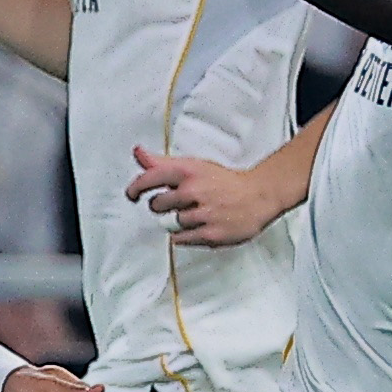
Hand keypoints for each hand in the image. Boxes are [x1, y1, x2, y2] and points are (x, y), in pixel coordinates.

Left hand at [126, 143, 288, 246]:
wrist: (259, 196)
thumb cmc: (223, 182)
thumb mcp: (193, 166)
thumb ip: (162, 163)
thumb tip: (138, 152)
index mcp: (188, 171)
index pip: (150, 177)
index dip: (135, 188)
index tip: (132, 194)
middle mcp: (194, 190)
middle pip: (157, 206)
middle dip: (162, 207)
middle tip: (178, 204)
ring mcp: (203, 213)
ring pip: (170, 224)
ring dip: (178, 221)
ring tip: (196, 214)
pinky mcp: (211, 234)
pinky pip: (181, 239)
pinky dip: (185, 235)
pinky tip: (198, 226)